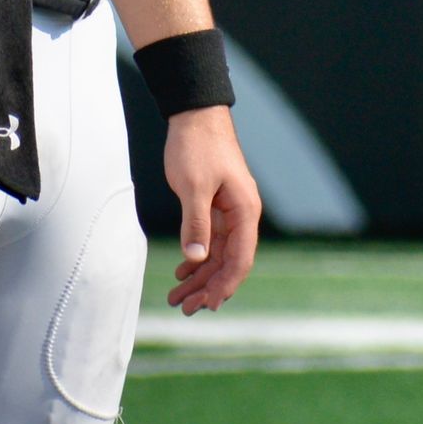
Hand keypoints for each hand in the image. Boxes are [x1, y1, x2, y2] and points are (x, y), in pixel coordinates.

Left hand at [162, 106, 260, 312]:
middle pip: (229, 262)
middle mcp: (242, 215)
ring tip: (177, 298)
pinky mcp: (215, 207)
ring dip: (199, 277)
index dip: (225, 284)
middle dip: (208, 287)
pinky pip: (209, 241)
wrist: (194, 115)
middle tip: (184, 308)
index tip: (208, 304)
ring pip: (217, 254)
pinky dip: (196, 259)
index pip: (240, 258)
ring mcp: (229, 212)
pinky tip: (182, 273)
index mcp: (245, 211)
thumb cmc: (197, 146)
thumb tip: (197, 259)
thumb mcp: (194, 186)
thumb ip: (196, 223)